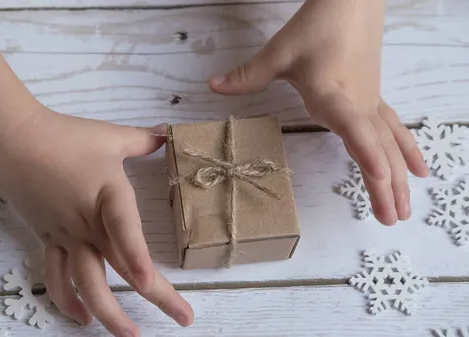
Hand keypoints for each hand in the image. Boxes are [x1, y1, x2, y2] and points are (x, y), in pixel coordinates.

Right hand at [0, 107, 193, 335]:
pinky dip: (68, 300)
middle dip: (156, 295)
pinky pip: (57, 276)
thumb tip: (170, 132)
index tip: (148, 282)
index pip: (124, 230)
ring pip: (86, 283)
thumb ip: (144, 139)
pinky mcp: (49, 239)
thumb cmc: (65, 137)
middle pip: (120, 267)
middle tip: (183, 318)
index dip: (136, 256)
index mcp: (109, 195)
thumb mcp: (111, 136)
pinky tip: (83, 318)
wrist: (13, 142)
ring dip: (108, 313)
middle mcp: (89, 223)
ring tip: (130, 335)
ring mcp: (67, 236)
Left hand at [208, 0, 428, 224]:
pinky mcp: (374, 98)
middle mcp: (357, 105)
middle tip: (392, 221)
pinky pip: (393, 131)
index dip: (367, 155)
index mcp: (334, 96)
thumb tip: (212, 86)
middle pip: (376, 149)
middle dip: (384, 187)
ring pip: (389, 145)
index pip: (355, 129)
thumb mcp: (279, 53)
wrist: (351, 2)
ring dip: (398, 178)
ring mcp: (370, 103)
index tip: (379, 180)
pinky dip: (404, 152)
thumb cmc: (317, 27)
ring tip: (405, 210)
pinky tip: (419, 170)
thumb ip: (248, 75)